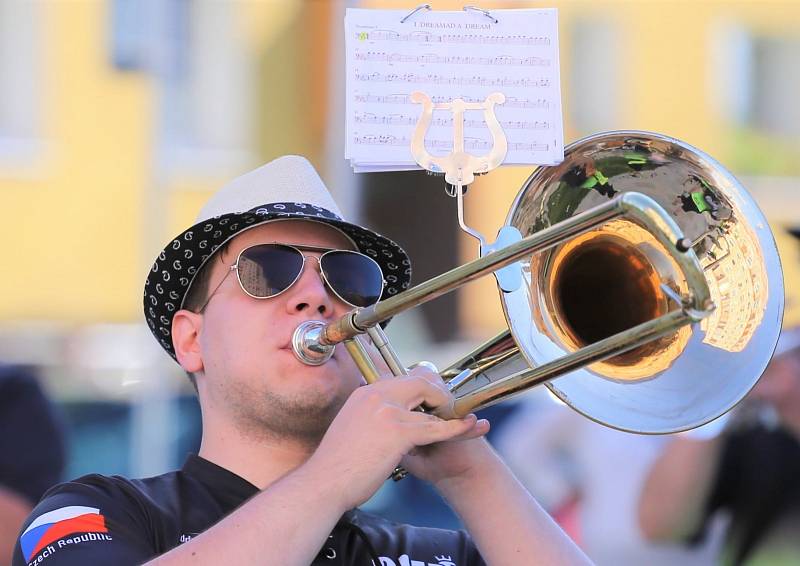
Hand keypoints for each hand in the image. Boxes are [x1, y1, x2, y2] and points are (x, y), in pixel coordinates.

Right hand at [305, 369, 484, 511]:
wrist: (323, 483)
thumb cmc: (336, 465)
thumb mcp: (351, 427)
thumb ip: (369, 416)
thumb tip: (382, 421)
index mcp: (366, 392)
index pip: (403, 378)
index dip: (424, 387)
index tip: (434, 400)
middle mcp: (377, 395)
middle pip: (422, 380)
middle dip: (441, 393)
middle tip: (450, 409)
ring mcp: (387, 411)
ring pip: (432, 406)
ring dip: (450, 414)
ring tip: (465, 422)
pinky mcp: (397, 432)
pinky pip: (435, 428)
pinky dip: (456, 429)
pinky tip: (470, 428)